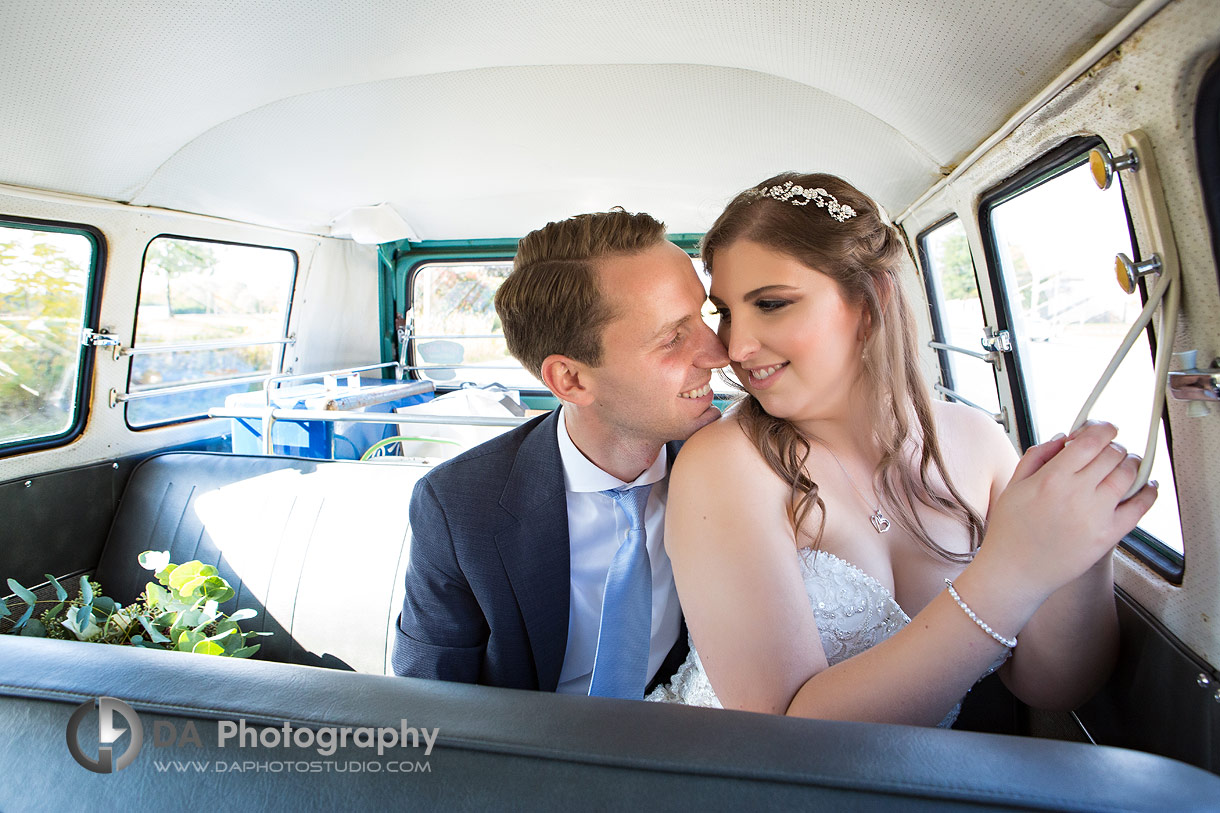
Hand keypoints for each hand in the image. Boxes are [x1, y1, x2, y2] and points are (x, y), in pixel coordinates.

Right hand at [979, 421, 1157, 599]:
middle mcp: (1076, 493)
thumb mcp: (1014, 485)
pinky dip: (1149, 492)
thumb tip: (1064, 438)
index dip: (1103, 428)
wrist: (1015, 571)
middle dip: (1115, 446)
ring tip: (1127, 465)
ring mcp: (1095, 515)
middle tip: (1111, 449)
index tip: (1105, 428)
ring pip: (1129, 475)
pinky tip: (1146, 487)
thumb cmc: (1011, 531)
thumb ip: (1038, 455)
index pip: (1091, 440)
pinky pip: (1140, 507)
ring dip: (1132, 464)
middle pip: (1113, 454)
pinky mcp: (1108, 536)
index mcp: (1052, 477)